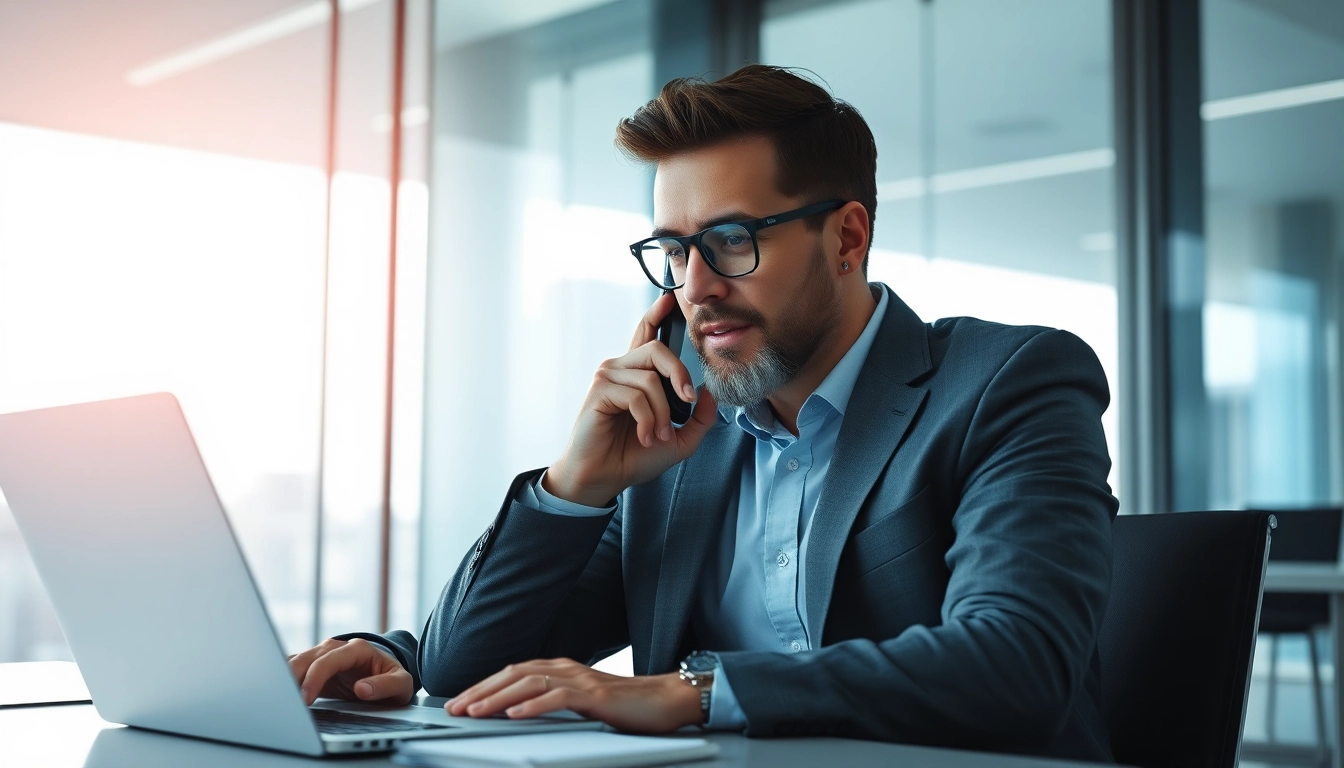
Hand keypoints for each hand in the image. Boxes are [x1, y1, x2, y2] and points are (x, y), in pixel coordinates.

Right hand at [287, 637, 414, 706]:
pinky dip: (283, 680)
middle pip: (305, 658)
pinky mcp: (314, 667)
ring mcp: (322, 655)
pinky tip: (276, 693)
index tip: (305, 700)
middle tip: (284, 702)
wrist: (388, 674)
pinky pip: (293, 669)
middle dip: (291, 678)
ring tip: (275, 697)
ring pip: (295, 662)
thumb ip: (385, 686)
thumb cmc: (394, 678)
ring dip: (283, 678)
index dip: (314, 678)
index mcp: (357, 649)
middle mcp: (336, 648)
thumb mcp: (402, 684)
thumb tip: (363, 689)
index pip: (328, 660)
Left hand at [446, 658, 701, 733]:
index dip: (484, 685)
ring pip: (531, 682)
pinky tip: (516, 713)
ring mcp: (582, 679)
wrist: (666, 700)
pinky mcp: (597, 695)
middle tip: (455, 707)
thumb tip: (518, 711)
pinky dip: (535, 704)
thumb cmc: (626, 706)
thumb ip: (554, 701)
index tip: (459, 701)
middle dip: (481, 690)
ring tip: (476, 711)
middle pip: (515, 673)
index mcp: (561, 669)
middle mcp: (567, 668)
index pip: (513, 672)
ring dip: (498, 697)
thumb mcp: (581, 702)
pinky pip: (560, 697)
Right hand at [545, 292, 718, 506]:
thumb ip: (700, 418)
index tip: (669, 300)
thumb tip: (709, 392)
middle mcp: (620, 368)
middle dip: (680, 374)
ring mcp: (608, 377)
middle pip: (658, 349)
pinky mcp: (600, 390)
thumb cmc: (634, 457)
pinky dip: (647, 420)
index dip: (656, 315)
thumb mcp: (680, 440)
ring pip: (651, 379)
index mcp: (636, 375)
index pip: (645, 336)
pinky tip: (643, 436)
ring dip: (661, 413)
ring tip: (656, 436)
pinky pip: (636, 395)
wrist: (604, 477)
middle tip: (686, 401)